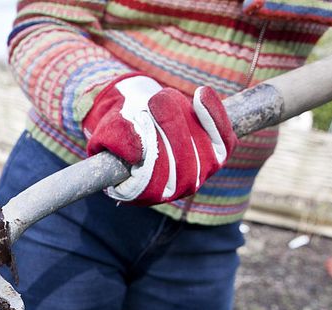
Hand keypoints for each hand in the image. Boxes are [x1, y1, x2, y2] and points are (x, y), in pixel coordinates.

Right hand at [83, 75, 237, 204]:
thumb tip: (136, 153)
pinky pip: (223, 136)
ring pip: (202, 147)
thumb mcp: (108, 132)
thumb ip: (116, 140)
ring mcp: (201, 172)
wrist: (142, 114)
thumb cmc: (121, 128)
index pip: (155, 181)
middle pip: (183, 163)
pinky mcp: (220, 152)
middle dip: (169, 126)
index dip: (151, 151)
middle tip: (155, 100)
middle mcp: (177, 189)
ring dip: (183, 115)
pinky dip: (213, 114)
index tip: (141, 119)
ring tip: (163, 98)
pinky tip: (200, 94)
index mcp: (145, 193)